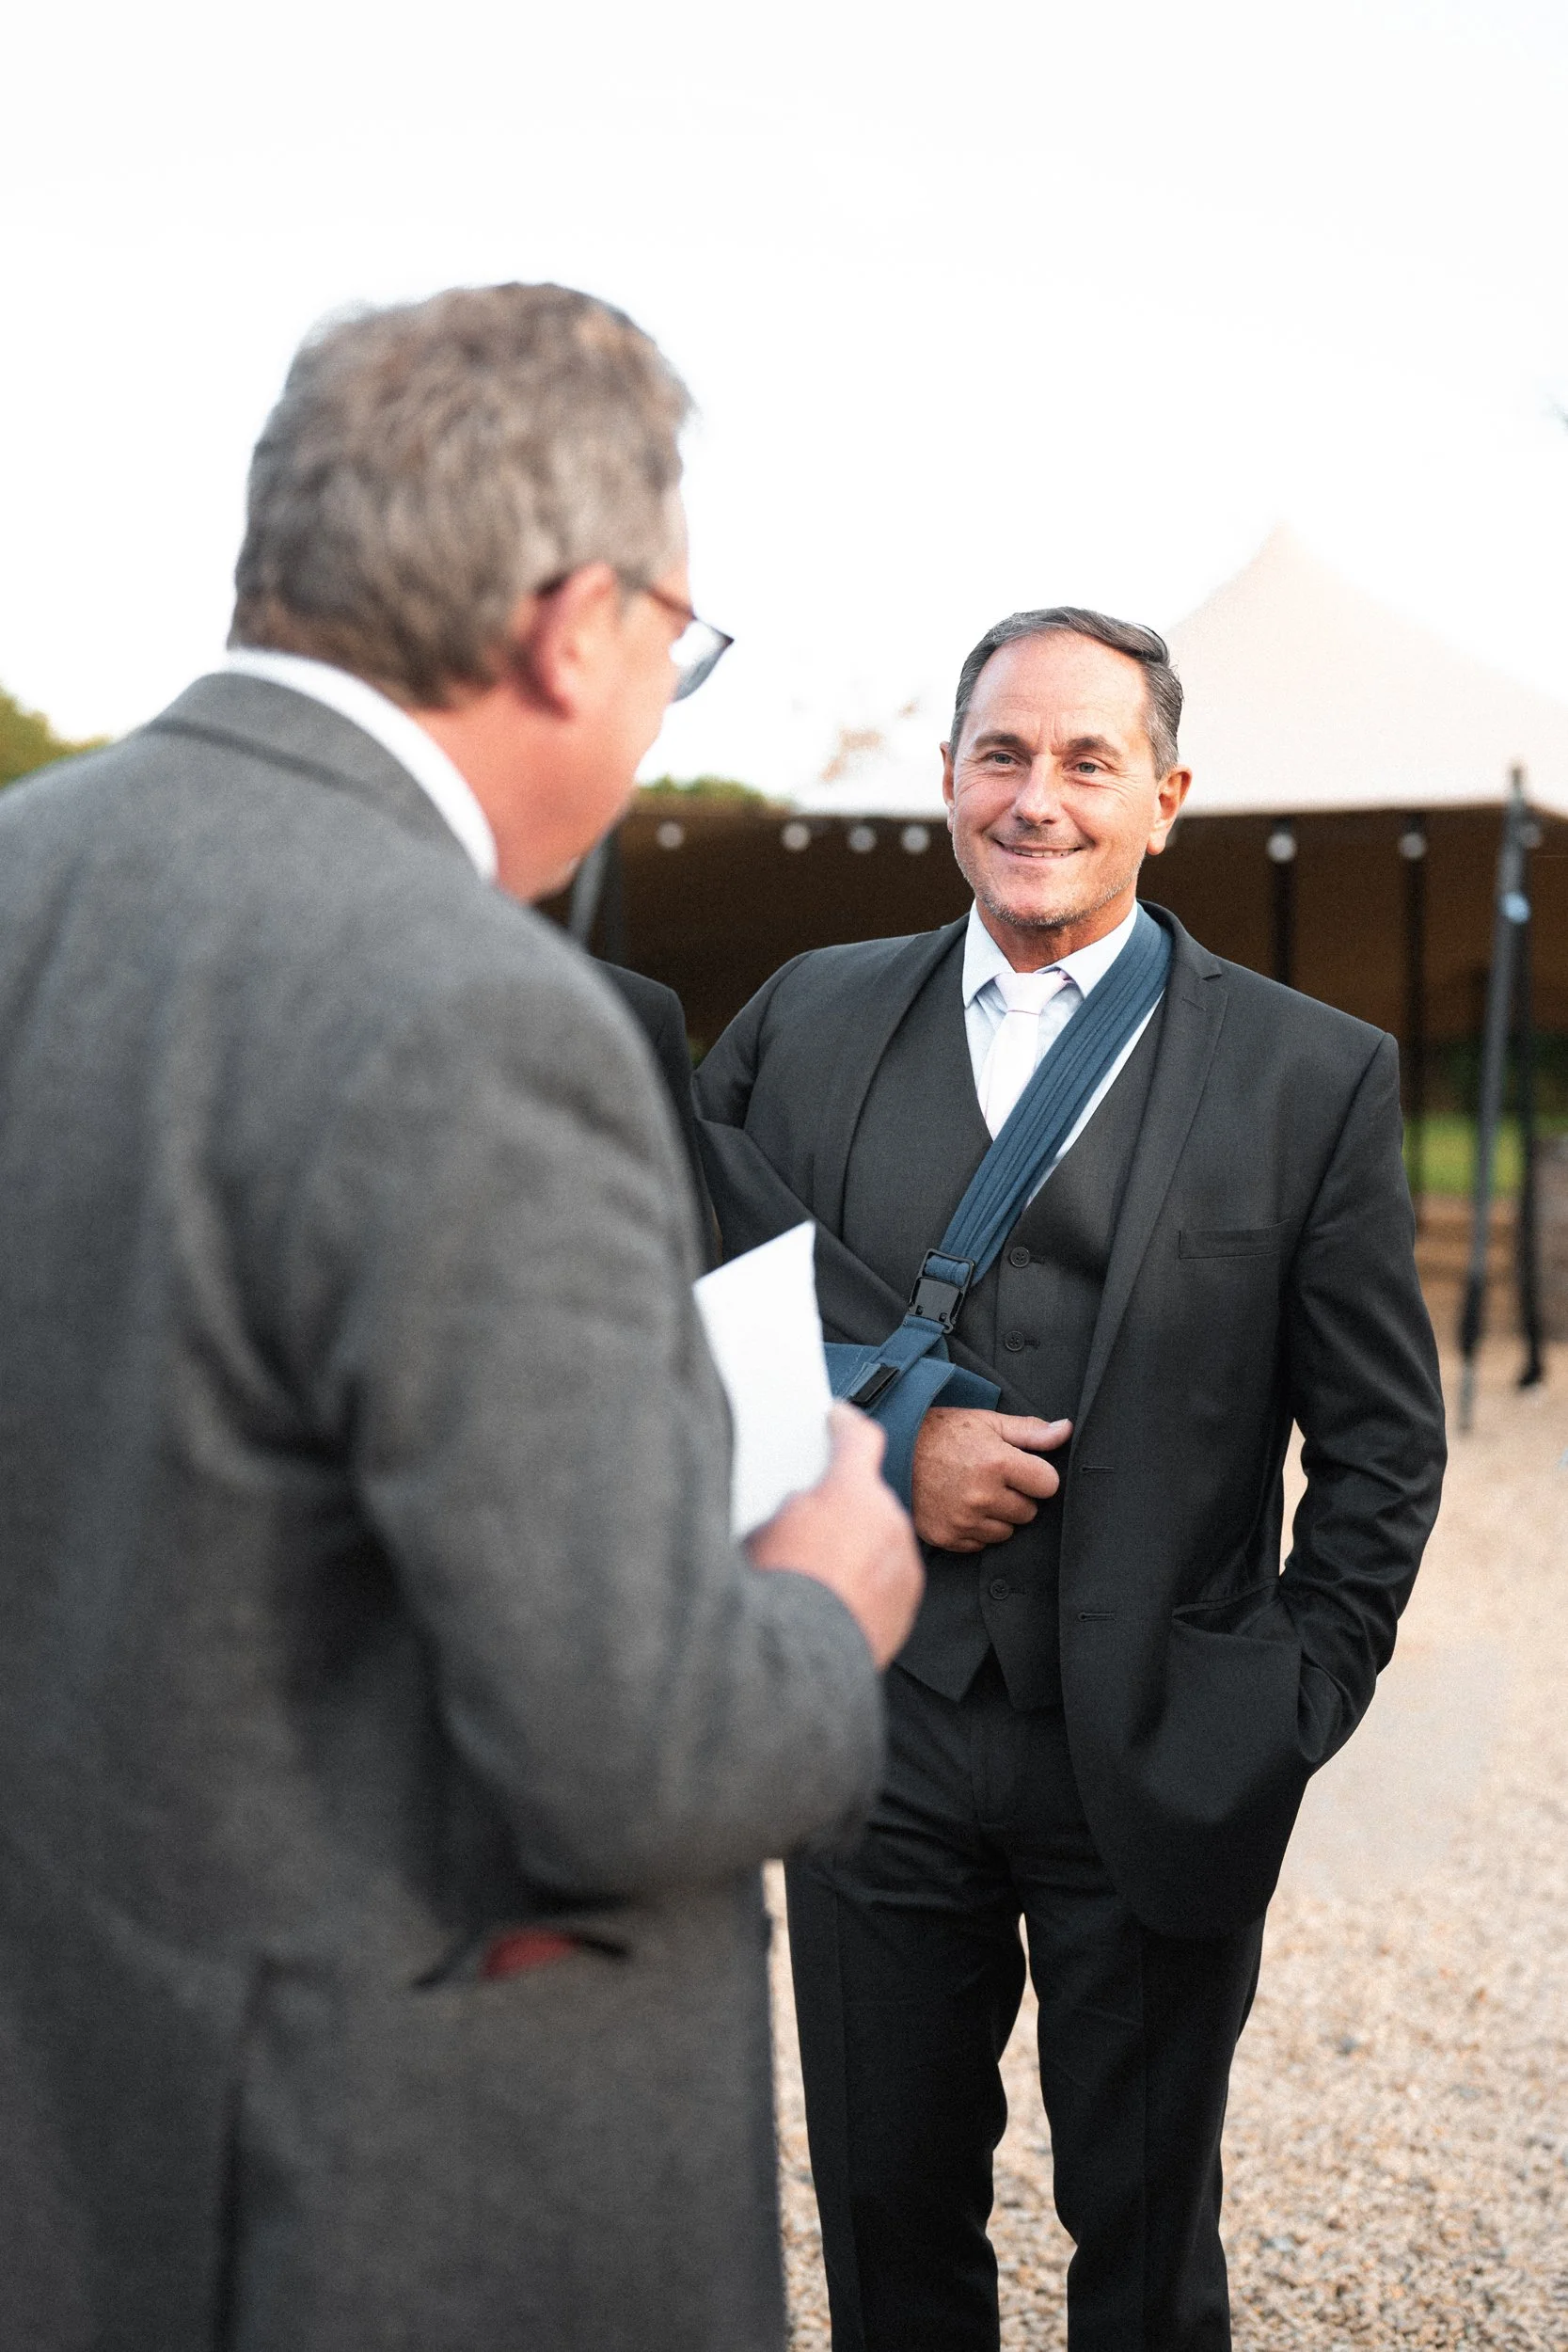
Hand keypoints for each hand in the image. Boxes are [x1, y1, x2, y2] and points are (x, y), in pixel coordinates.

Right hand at [747, 1404, 923, 1667]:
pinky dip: (867, 1582)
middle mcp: (887, 1519)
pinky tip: (835, 1600)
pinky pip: (888, 1576)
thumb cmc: (777, 1589)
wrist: (801, 1659)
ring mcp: (903, 1560)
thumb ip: (793, 1507)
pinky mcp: (907, 1599)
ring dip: (857, 1548)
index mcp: (850, 1492)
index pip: (858, 1439)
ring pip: (880, 1539)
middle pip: (866, 1498)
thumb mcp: (763, 1531)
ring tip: (818, 1574)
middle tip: (810, 1526)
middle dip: (843, 1506)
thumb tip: (804, 1508)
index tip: (840, 1417)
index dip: (846, 1424)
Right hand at [911, 1408, 1071, 1552]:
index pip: (1049, 1485)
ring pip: (1006, 1531)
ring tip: (974, 1493)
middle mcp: (982, 1495)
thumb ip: (1030, 1431)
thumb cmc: (941, 1434)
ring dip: (997, 1516)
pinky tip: (960, 1508)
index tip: (1020, 1469)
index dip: (1038, 1476)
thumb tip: (1065, 1430)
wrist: (892, 1452)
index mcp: (997, 1463)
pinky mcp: (947, 1537)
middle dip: (1017, 1497)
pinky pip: (980, 1544)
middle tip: (992, 1479)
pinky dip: (975, 1530)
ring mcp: (964, 1520)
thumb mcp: (986, 1423)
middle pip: (1029, 1511)